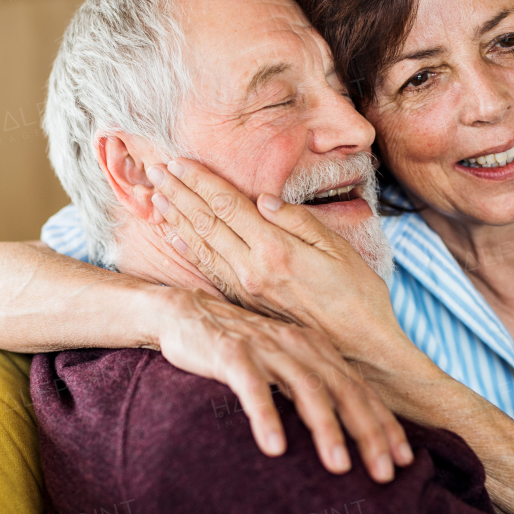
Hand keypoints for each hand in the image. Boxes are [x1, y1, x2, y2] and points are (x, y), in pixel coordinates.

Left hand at [147, 159, 408, 366]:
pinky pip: (208, 271)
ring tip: (156, 196)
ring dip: (176, 218)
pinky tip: (173, 237)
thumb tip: (262, 199)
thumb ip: (298, 221)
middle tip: (154, 170)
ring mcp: (245, 289)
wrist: (360, 352)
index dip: (200, 181)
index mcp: (275, 249)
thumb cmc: (358, 295)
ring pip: (201, 246)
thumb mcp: (340, 249)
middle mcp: (252, 269)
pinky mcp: (245, 304)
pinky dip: (188, 250)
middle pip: (206, 222)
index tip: (178, 161)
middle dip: (179, 193)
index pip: (227, 205)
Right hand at [152, 287, 412, 481]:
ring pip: (305, 389)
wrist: (186, 314)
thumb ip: (313, 387)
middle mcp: (298, 346)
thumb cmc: (240, 350)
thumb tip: (348, 429)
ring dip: (326, 428)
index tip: (404, 459)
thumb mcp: (284, 364)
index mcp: (316, 349)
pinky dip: (266, 416)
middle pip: (343, 391)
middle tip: (385, 473)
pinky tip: (274, 447)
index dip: (385, 424)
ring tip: (339, 467)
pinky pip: (252, 387)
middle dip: (368, 433)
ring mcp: (266, 348)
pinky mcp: (231, 353)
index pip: (360, 390)